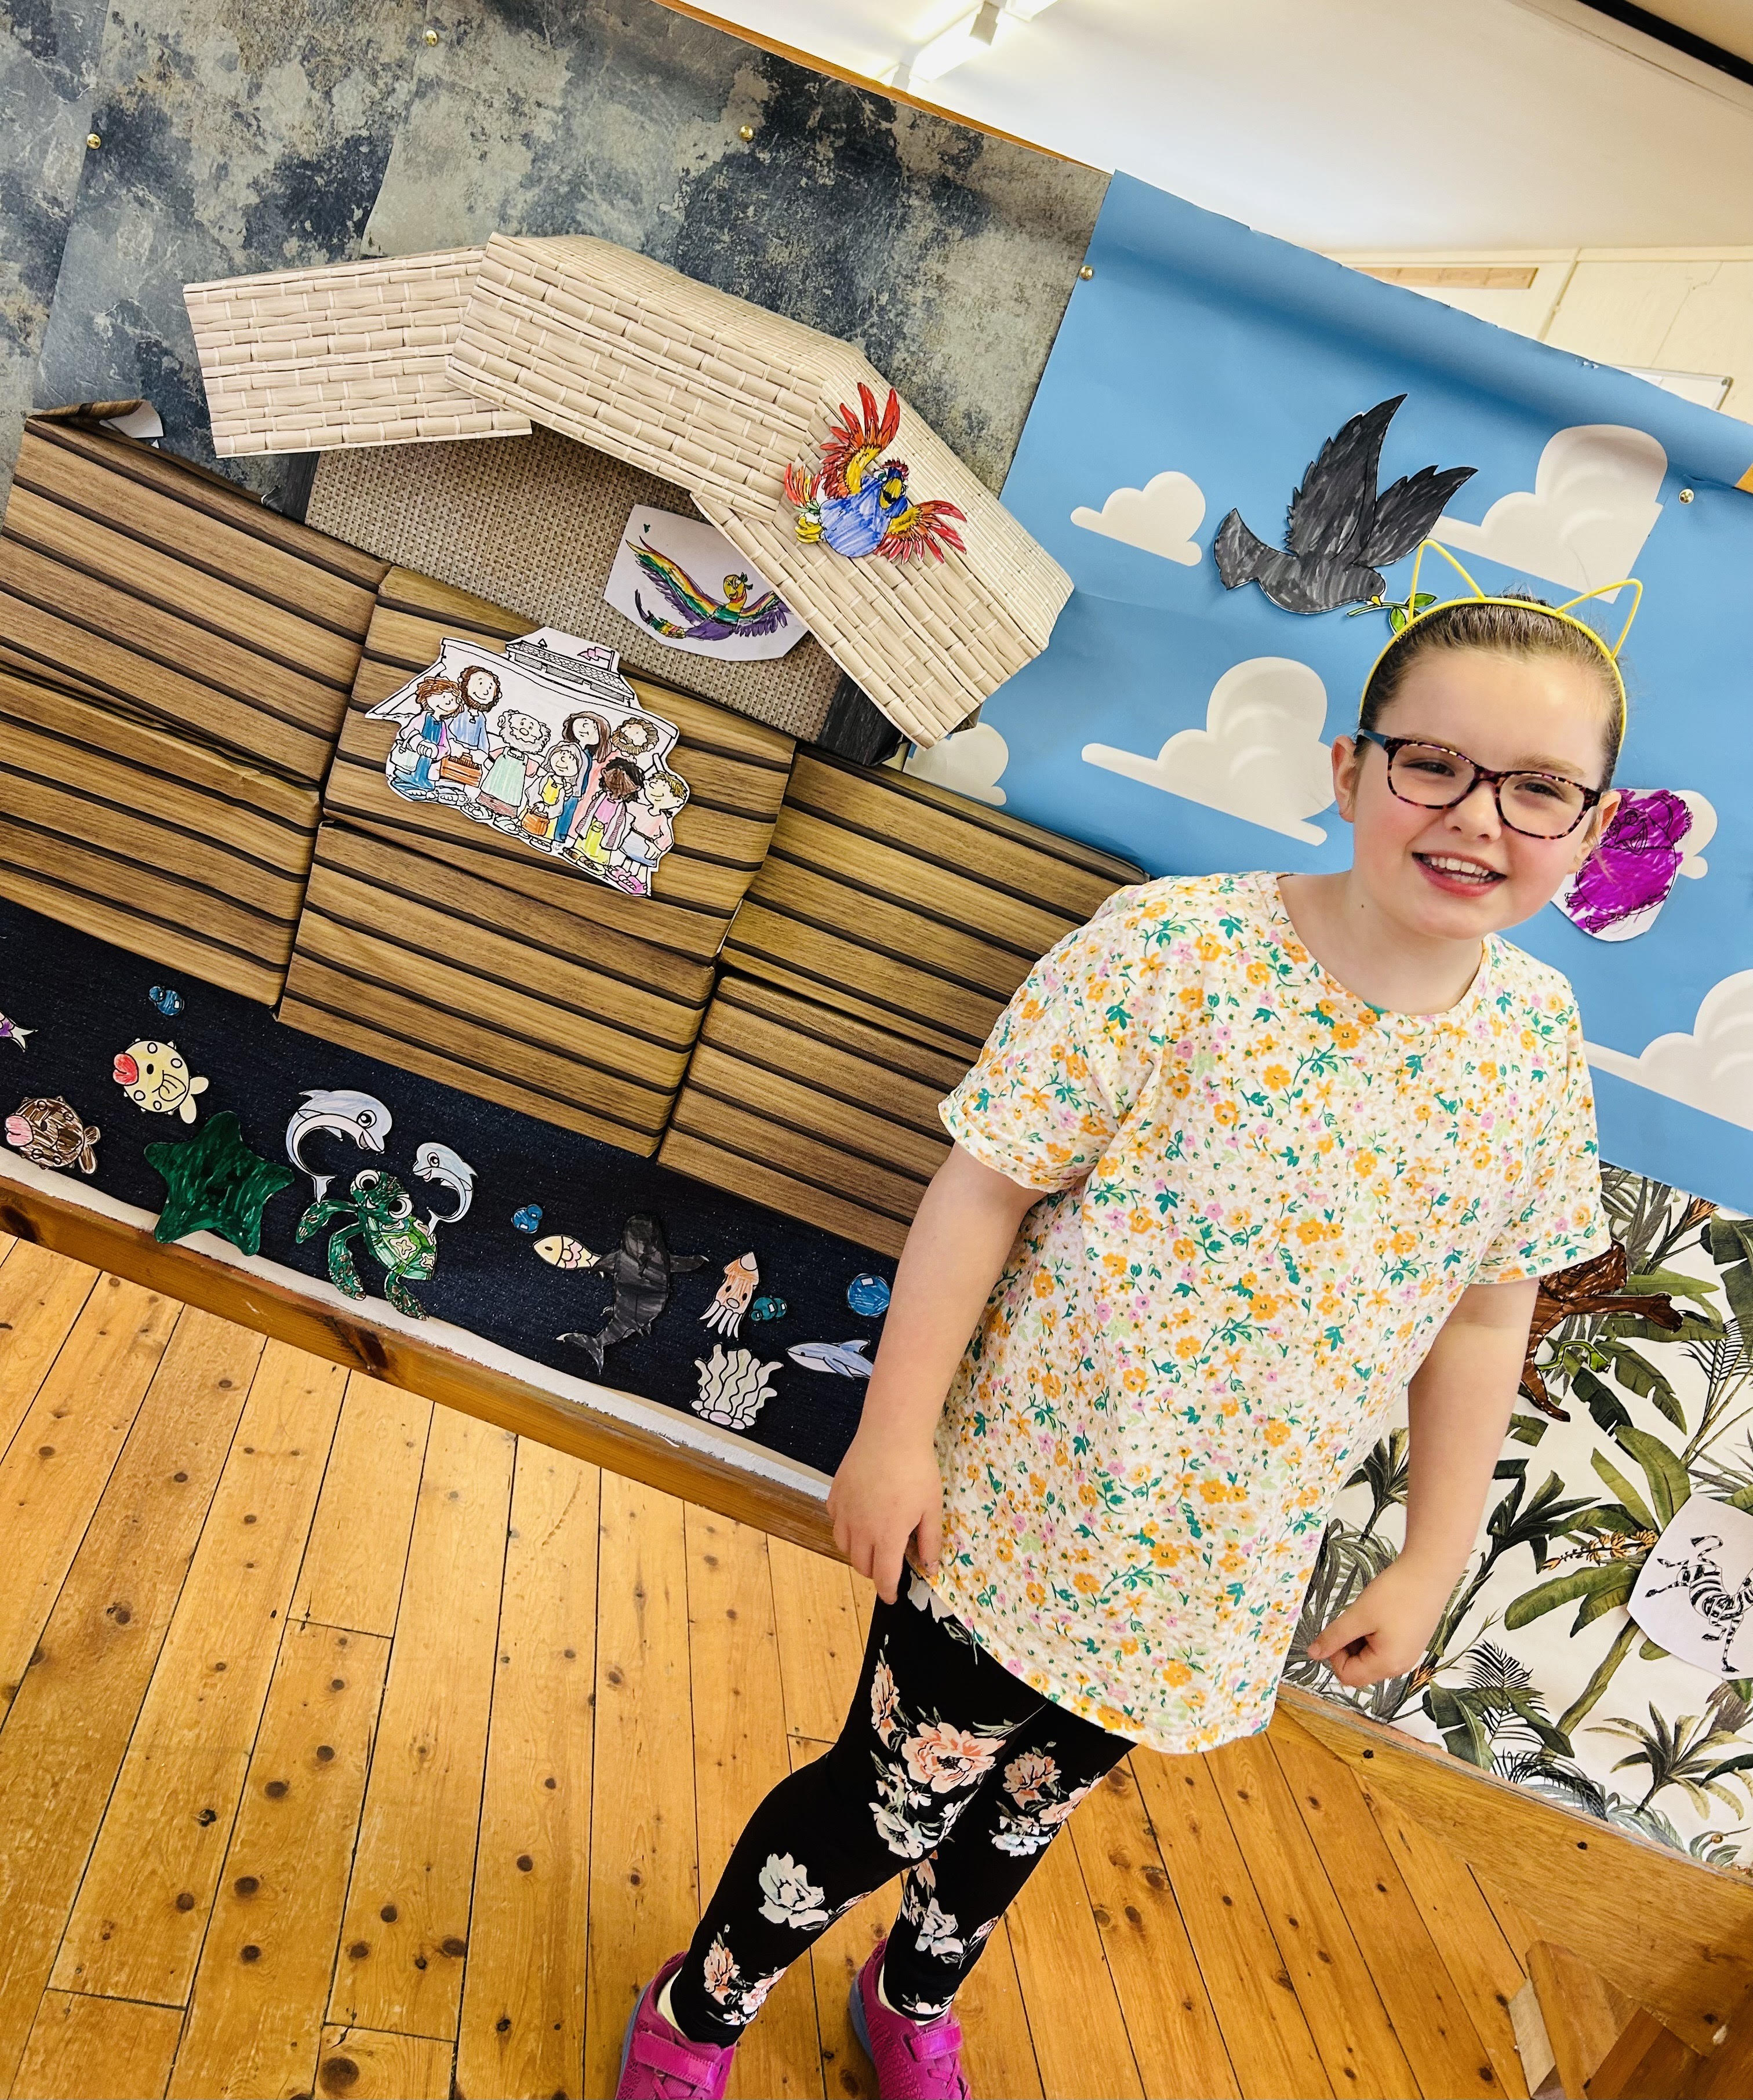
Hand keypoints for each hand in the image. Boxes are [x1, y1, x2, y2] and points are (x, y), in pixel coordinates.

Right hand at [828, 1426, 942, 1605]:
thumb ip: (930, 1541)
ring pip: (845, 1547)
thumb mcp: (932, 1508)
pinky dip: (846, 1528)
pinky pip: (836, 1522)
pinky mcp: (835, 1495)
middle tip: (889, 1563)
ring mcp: (844, 1512)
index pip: (884, 1578)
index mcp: (887, 1537)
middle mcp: (861, 1530)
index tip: (892, 1596)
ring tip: (873, 1542)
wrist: (891, 1434)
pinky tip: (860, 1516)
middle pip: (862, 1566)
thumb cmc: (917, 1470)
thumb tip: (930, 1567)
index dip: (888, 1592)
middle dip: (876, 1572)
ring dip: (859, 1552)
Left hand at [1304, 1556, 1453, 1689]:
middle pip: (1359, 1669)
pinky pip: (1384, 1648)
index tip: (1339, 1629)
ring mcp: (1407, 1655)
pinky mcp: (1411, 1643)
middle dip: (1348, 1647)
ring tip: (1369, 1614)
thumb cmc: (1396, 1593)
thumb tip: (1313, 1654)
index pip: (1347, 1676)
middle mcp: (1400, 1667)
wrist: (1429, 1571)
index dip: (1335, 1655)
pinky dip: (1374, 1634)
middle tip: (1354, 1620)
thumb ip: (1334, 1637)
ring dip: (1360, 1639)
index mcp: (1387, 1665)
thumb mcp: (1358, 1615)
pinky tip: (1379, 1614)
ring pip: (1370, 1657)